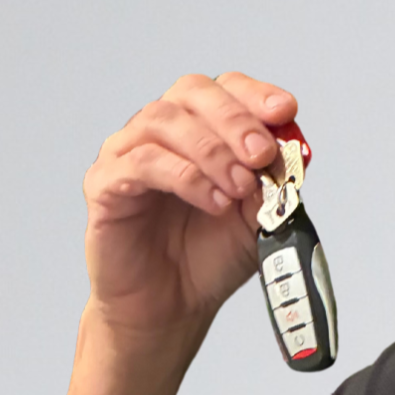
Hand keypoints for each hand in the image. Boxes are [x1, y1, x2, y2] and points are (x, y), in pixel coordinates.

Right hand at [82, 72, 296, 343]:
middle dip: (234, 119)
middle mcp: (161, 132)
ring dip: (210, 151)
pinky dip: (184, 176)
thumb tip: (289, 148)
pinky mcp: (105, 185)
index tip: (284, 110)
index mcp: (200, 129)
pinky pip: (139, 162)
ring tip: (238, 187)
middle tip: (260, 154)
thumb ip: (274, 180)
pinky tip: (212, 201)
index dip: (254, 94)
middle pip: (191, 92)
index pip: (223, 88)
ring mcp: (127, 153)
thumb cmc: (210, 256)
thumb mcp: (260, 216)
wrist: (174, 307)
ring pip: (163, 120)